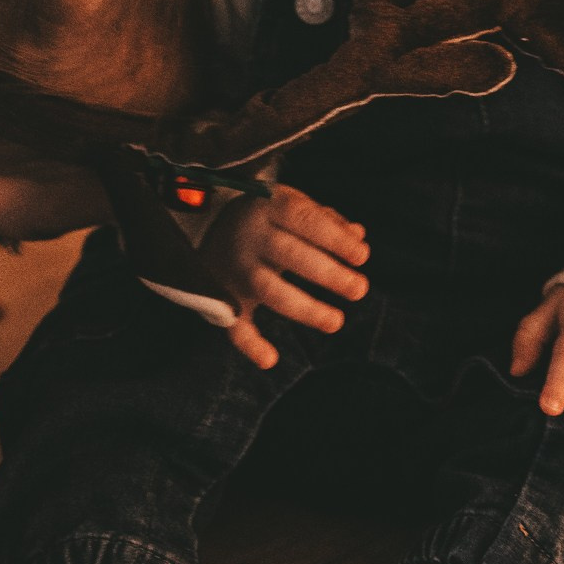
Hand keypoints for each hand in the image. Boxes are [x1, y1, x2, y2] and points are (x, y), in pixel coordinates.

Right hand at [202, 184, 369, 368]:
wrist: (200, 223)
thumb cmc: (264, 216)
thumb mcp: (290, 204)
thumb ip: (325, 220)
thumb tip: (358, 238)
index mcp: (267, 207)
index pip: (304, 219)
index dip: (335, 238)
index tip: (363, 256)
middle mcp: (247, 236)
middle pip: (290, 254)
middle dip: (327, 274)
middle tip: (359, 288)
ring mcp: (233, 267)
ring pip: (268, 289)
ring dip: (304, 308)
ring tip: (336, 321)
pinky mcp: (221, 295)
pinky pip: (232, 322)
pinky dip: (248, 344)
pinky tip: (270, 360)